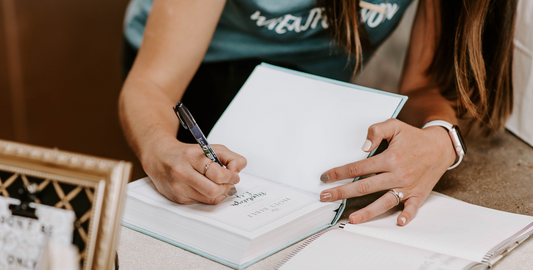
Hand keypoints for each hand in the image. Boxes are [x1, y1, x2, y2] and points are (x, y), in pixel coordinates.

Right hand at [141, 136, 246, 204]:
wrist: (159, 157)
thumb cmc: (186, 153)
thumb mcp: (210, 148)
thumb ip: (230, 157)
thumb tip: (237, 172)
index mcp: (192, 157)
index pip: (218, 174)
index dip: (230, 176)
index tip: (232, 174)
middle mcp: (182, 172)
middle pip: (214, 191)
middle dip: (226, 187)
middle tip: (227, 182)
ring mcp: (179, 187)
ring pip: (209, 199)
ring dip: (219, 193)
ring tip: (218, 184)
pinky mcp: (177, 198)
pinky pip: (201, 203)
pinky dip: (208, 196)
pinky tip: (205, 187)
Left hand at [319, 118, 455, 225]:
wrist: (441, 147)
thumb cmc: (414, 137)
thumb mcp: (395, 126)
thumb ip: (376, 131)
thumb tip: (363, 147)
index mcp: (390, 158)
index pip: (358, 168)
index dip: (339, 172)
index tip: (325, 177)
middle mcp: (398, 174)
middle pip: (365, 187)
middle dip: (342, 192)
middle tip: (326, 197)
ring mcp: (408, 186)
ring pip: (385, 201)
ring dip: (368, 211)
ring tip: (352, 219)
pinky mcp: (418, 194)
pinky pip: (412, 208)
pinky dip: (406, 215)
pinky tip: (397, 222)